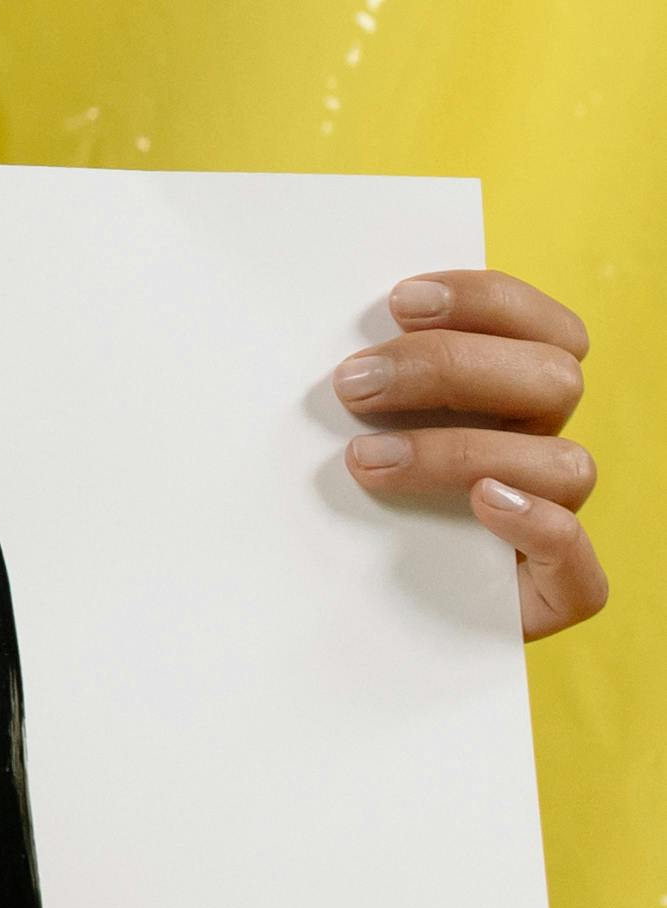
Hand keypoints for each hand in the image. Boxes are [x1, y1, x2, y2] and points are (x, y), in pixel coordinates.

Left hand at [339, 268, 600, 639]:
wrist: (325, 606)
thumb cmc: (324, 490)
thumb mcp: (339, 420)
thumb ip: (363, 371)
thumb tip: (324, 325)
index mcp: (512, 396)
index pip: (549, 329)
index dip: (489, 301)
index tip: (400, 302)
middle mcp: (539, 450)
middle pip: (554, 379)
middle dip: (450, 368)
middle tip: (352, 385)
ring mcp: (553, 521)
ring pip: (568, 463)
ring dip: (462, 451)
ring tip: (367, 460)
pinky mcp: (549, 594)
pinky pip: (583, 568)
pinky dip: (539, 527)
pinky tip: (481, 505)